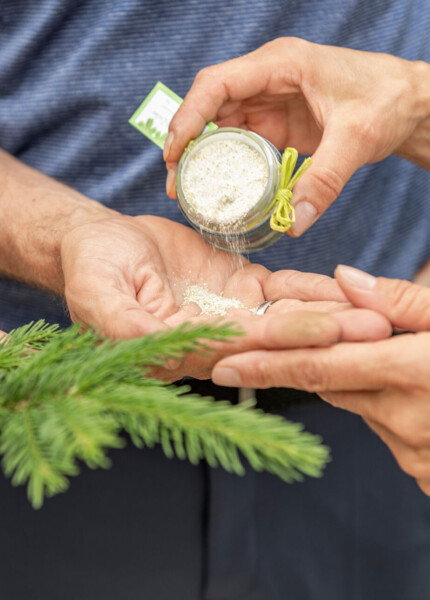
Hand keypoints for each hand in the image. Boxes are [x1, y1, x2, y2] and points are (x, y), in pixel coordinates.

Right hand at [61, 215, 390, 379]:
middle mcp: (213, 338)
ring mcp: (230, 313)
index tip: (329, 334)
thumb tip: (158, 352)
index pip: (240, 347)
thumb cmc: (91, 267)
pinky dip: (315, 290)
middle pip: (275, 338)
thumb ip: (126, 325)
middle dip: (324, 334)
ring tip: (377, 308)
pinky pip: (282, 290)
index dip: (283, 340)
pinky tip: (349, 287)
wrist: (102, 243)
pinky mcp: (239, 288)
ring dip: (331, 313)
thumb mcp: (99, 293)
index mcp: (181, 348)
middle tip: (375, 329)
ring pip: (286, 315)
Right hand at [164, 38, 429, 235]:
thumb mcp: (357, 139)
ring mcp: (270, 102)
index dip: (189, 115)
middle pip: (210, 106)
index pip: (218, 83)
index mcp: (281, 65)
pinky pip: (241, 141)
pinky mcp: (277, 124)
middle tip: (176, 184)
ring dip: (202, 155)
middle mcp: (268, 80)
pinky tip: (218, 187)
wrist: (407, 103)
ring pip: (220, 125)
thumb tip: (294, 224)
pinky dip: (226, 163)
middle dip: (186, 142)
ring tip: (188, 191)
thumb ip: (325, 181)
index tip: (174, 152)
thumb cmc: (387, 101)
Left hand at [213, 265, 429, 494]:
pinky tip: (407, 389)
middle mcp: (404, 419)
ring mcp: (414, 452)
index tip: (221, 365)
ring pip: (355, 404)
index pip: (317, 368)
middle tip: (286, 344)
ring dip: (353, 379)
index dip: (264, 366)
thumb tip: (343, 279)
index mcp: (412, 373)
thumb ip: (402, 300)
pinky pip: (381, 427)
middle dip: (307, 362)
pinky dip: (379, 402)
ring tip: (383, 357)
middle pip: (331, 383)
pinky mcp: (421, 469)